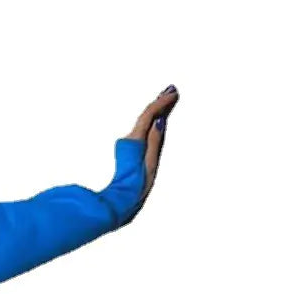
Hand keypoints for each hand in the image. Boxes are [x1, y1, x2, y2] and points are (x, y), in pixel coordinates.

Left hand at [125, 85, 179, 203]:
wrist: (119, 202)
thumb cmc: (134, 187)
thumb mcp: (149, 164)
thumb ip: (154, 141)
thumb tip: (159, 121)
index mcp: (135, 141)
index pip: (149, 115)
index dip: (161, 102)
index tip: (172, 93)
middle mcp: (129, 141)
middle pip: (146, 117)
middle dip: (159, 103)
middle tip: (171, 91)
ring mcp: (127, 146)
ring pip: (144, 123)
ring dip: (155, 111)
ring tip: (165, 100)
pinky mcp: (128, 152)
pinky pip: (141, 131)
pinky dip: (150, 122)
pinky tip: (155, 120)